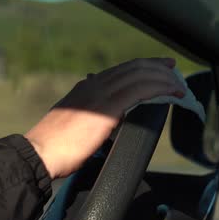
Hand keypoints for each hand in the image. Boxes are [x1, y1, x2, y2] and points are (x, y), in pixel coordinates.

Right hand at [24, 58, 185, 178]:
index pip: (119, 70)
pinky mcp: (107, 108)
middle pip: (132, 68)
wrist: (40, 152)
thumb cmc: (54, 147)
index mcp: (86, 88)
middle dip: (156, 67)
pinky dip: (160, 88)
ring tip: (177, 84)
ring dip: (162, 78)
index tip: (156, 68)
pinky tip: (171, 93)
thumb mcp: (73, 122)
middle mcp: (94, 85)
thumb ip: (89, 114)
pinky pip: (141, 90)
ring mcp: (100, 94)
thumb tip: (108, 116)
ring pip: (140, 76)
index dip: (141, 67)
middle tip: (172, 69)